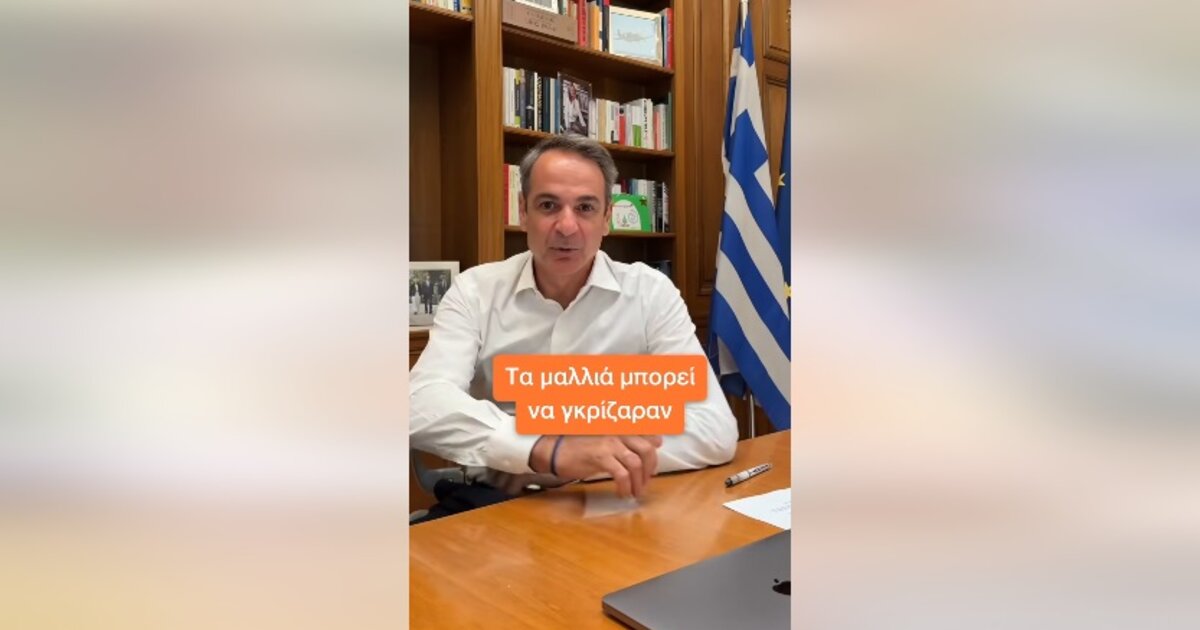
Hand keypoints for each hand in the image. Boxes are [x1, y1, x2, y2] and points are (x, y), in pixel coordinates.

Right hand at [532, 435, 663, 498]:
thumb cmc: (580, 449)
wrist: (556, 452)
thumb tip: (653, 444)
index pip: (647, 435)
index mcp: (620, 429)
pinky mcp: (600, 457)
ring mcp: (609, 444)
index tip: (653, 468)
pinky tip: (622, 493)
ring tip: (635, 492)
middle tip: (645, 482)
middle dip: (650, 469)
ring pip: (636, 463)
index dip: (655, 452)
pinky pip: (622, 474)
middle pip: (646, 449)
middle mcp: (617, 433)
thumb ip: (627, 444)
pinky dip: (626, 487)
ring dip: (639, 482)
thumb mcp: (606, 444)